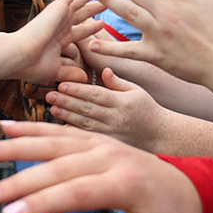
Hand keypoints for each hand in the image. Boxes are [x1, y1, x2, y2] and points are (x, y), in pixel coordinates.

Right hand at [0, 122, 203, 212]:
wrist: (195, 187)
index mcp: (126, 183)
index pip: (77, 192)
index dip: (43, 203)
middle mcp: (111, 156)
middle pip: (57, 167)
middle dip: (17, 182)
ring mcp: (103, 144)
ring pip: (53, 142)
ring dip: (15, 146)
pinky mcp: (97, 141)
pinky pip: (60, 132)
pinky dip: (32, 130)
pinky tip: (4, 129)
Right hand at [3, 0, 91, 86]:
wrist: (18, 57)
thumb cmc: (31, 66)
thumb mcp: (56, 71)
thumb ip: (71, 73)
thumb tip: (85, 79)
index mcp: (61, 38)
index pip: (81, 30)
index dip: (92, 27)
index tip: (103, 23)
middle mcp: (62, 24)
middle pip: (85, 12)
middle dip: (98, 4)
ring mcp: (60, 14)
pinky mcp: (58, 7)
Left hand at [46, 66, 165, 149]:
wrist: (162, 135)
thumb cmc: (149, 109)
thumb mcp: (137, 91)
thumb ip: (118, 82)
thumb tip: (104, 70)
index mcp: (123, 102)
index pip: (96, 94)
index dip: (78, 90)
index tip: (62, 84)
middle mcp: (117, 118)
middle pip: (88, 108)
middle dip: (67, 101)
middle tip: (49, 95)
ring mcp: (113, 132)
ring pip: (86, 123)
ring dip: (67, 115)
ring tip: (53, 108)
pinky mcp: (111, 143)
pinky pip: (90, 137)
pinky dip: (75, 132)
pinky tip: (61, 126)